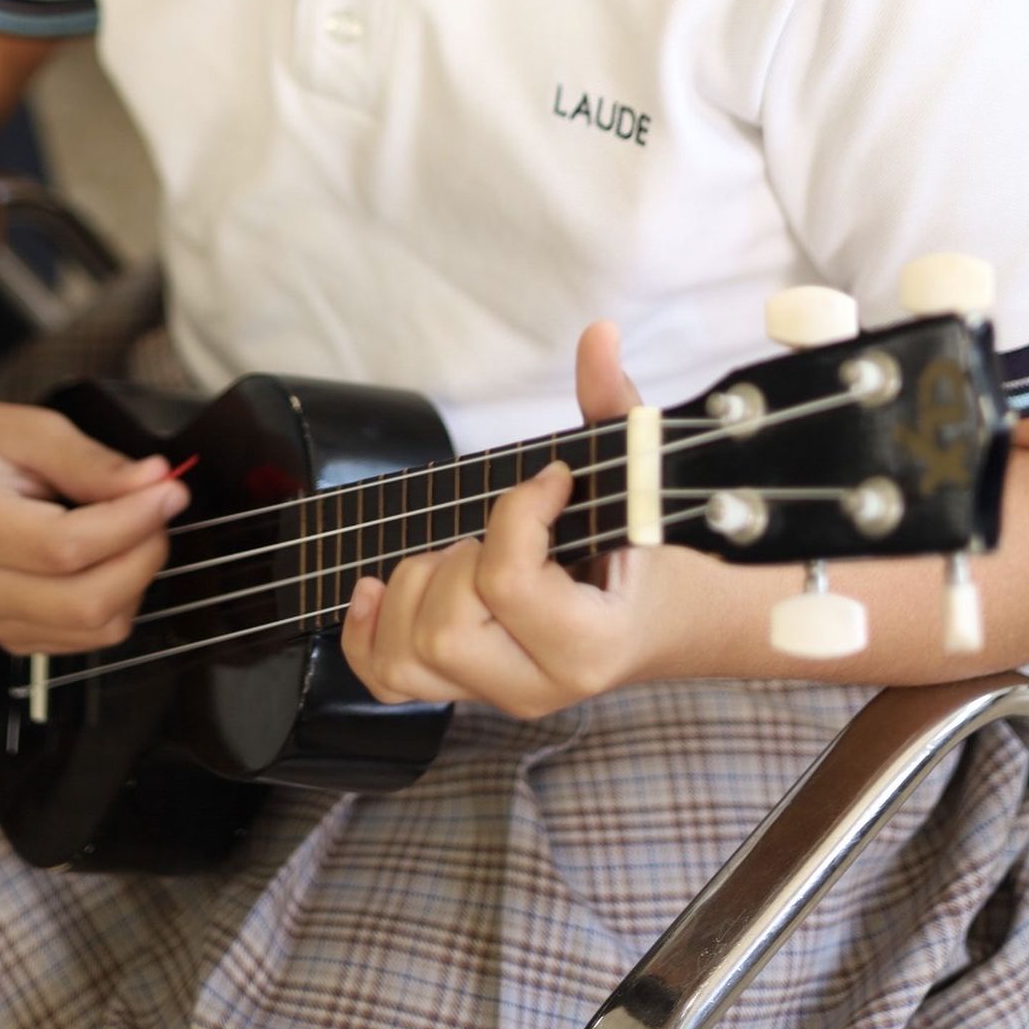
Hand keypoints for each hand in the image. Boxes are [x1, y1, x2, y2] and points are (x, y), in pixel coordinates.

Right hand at [0, 397, 189, 654]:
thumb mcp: (35, 432)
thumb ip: (96, 464)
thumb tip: (156, 484)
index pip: (66, 547)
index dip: (131, 522)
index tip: (169, 490)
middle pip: (87, 602)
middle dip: (144, 555)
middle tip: (159, 507)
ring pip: (96, 628)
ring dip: (136, 579)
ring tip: (131, 527)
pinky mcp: (13, 637)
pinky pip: (87, 638)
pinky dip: (117, 599)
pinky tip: (109, 556)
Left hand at [341, 323, 686, 717]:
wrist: (662, 623)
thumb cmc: (649, 551)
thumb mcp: (640, 479)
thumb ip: (615, 406)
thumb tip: (599, 334)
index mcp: (588, 643)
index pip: (508, 581)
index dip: (516, 511)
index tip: (552, 478)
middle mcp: (537, 686)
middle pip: (445, 630)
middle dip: (456, 561)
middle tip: (497, 533)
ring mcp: (496, 694)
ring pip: (409, 657)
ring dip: (416, 590)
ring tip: (462, 557)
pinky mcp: (465, 689)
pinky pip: (386, 680)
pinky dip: (366, 632)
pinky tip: (375, 588)